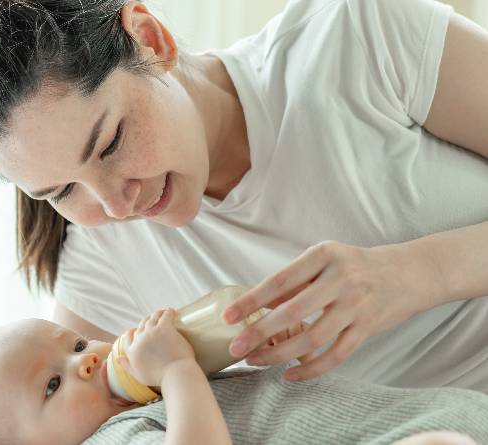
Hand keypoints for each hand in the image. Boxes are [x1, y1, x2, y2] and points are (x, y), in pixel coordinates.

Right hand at [116, 308, 196, 386]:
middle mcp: (139, 340)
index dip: (131, 332)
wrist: (176, 375)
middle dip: (146, 322)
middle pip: (140, 326)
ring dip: (157, 314)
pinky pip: (165, 315)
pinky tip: (171, 311)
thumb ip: (127, 367)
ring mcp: (151, 333)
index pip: (127, 337)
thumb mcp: (139, 376)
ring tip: (163, 313)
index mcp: (132, 352)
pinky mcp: (164, 328)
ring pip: (152, 318)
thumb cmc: (160, 378)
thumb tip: (117, 358)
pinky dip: (168, 312)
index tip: (136, 330)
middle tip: (153, 321)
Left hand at [223, 241, 435, 380]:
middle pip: (293, 312)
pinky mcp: (368, 327)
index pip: (279, 281)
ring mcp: (357, 305)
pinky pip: (336, 355)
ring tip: (256, 360)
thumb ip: (294, 281)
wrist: (410, 272)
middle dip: (259, 332)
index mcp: (324, 255)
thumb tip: (258, 304)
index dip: (251, 301)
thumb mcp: (324, 261)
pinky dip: (311, 368)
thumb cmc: (356, 266)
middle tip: (235, 347)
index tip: (228, 316)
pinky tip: (290, 374)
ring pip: (313, 337)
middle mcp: (341, 278)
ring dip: (279, 354)